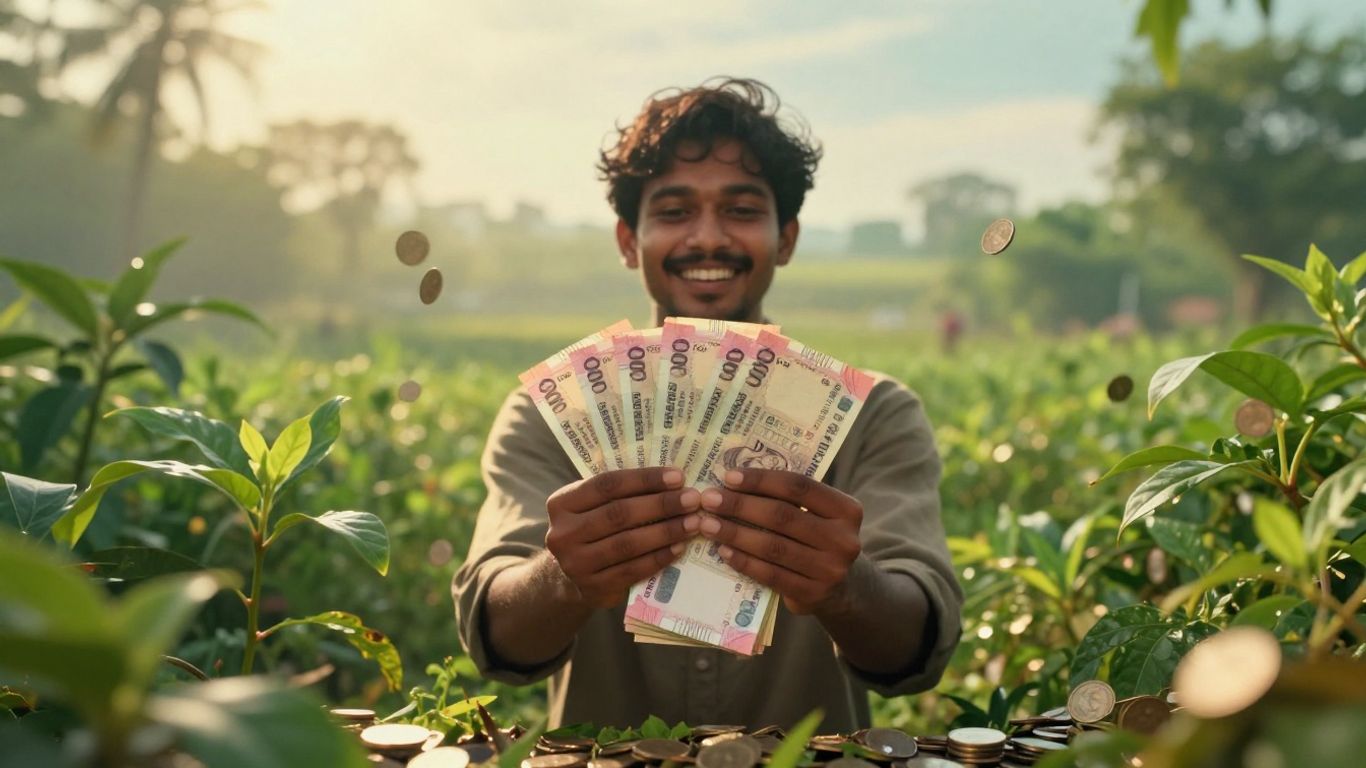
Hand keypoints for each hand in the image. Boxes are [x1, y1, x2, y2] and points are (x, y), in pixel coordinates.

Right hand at [545, 467, 701, 608]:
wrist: (570, 578)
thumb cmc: (593, 530)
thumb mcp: (595, 507)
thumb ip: (622, 493)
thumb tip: (673, 480)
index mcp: (561, 503)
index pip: (607, 485)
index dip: (645, 479)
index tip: (678, 477)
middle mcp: (563, 533)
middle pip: (619, 514)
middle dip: (661, 505)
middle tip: (692, 499)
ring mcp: (575, 563)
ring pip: (627, 543)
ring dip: (665, 531)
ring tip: (693, 523)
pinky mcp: (592, 588)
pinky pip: (632, 570)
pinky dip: (659, 558)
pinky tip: (679, 548)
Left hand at [697, 469, 862, 614]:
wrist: (843, 587)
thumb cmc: (818, 539)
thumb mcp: (818, 515)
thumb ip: (789, 499)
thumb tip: (734, 482)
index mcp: (847, 509)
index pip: (799, 487)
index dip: (761, 480)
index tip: (728, 476)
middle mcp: (843, 539)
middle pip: (783, 516)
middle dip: (740, 506)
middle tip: (709, 500)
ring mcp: (830, 570)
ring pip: (773, 547)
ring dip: (735, 534)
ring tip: (708, 524)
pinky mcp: (813, 594)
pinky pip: (771, 575)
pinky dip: (744, 561)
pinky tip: (723, 551)